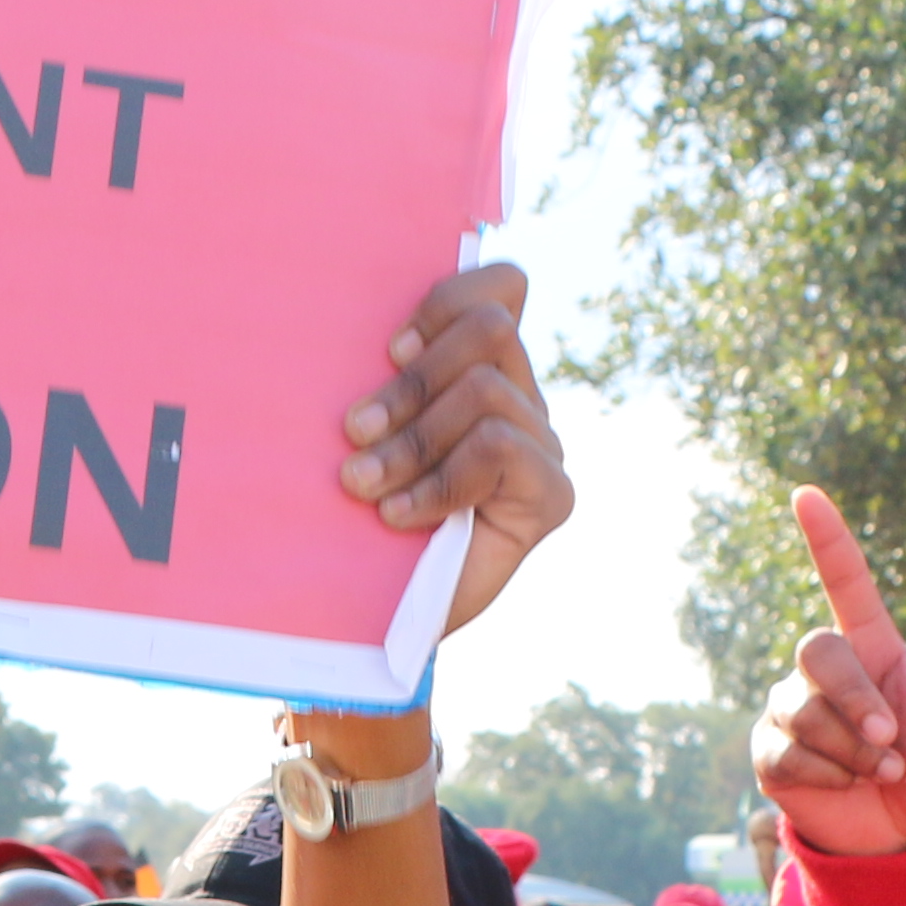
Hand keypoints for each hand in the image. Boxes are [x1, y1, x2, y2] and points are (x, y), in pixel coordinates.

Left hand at [335, 263, 567, 636]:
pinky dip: (438, 482)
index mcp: (481, 369)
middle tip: (354, 431)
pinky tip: (399, 517)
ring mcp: (541, 446)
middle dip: (413, 380)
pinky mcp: (551, 495)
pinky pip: (498, 447)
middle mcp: (521, 400)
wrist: (375, 617)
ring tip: (363, 484)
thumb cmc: (357, 519)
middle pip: (491, 328)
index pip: (502, 288)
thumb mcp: (364, 435)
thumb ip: (383, 380)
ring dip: (413, 439)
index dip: (447, 300)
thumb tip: (364, 338)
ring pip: (487, 390)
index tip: (388, 350)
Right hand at [752, 488, 905, 857]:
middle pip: (817, 649)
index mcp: (873, 649)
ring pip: (802, 707)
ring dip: (849, 747)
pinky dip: (826, 772)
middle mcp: (828, 671)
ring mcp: (794, 708)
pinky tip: (848, 783)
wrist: (901, 838)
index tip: (805, 494)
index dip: (827, 539)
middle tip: (890, 743)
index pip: (844, 582)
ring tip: (882, 772)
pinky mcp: (772, 751)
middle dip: (854, 698)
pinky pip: (786, 751)